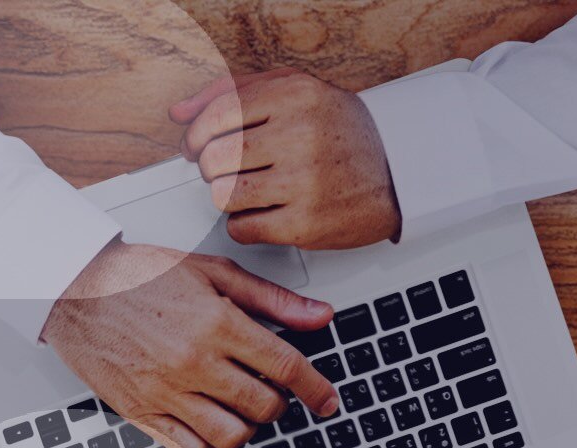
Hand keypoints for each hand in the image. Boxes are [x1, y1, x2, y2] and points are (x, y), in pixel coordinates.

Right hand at [41, 240, 336, 447]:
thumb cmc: (138, 275)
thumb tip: (319, 316)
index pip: (284, 366)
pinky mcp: (143, 412)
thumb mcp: (212, 272)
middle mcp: (193, 362)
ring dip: (247, 426)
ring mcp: (166, 392)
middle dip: (278, 402)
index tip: (327, 400)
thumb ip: (270, 299)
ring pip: (232, 434)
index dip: (315, 388)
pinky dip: (212, 446)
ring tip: (240, 406)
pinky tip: (212, 425)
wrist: (75, 288)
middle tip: (270, 390)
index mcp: (216, 323)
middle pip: (263, 405)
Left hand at [174, 71, 400, 249]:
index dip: (196, 135)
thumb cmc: (340, 131)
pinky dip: (242, 224)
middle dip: (209, 168)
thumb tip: (179, 114)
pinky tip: (260, 213)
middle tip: (223, 171)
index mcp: (294, 95)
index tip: (195, 146)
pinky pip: (242, 228)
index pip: (218, 114)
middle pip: (215, 158)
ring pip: (224, 195)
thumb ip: (232, 92)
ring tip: (244, 192)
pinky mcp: (305, 224)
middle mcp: (299, 135)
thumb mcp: (294, 90)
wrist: (398, 172)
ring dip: (225, 196)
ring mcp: (303, 182)